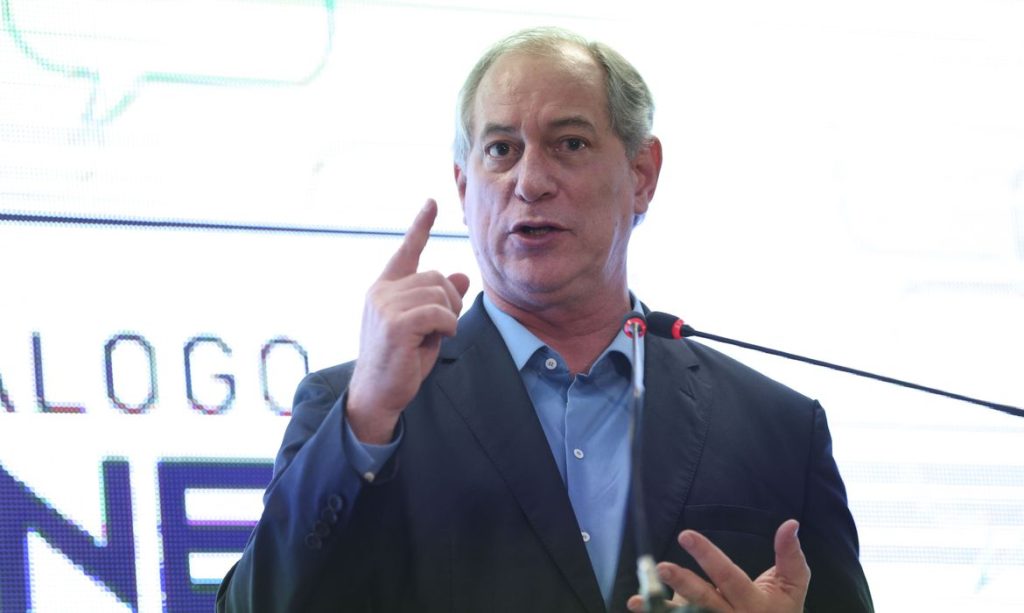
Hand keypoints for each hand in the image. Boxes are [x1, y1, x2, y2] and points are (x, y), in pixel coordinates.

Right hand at [346, 200, 470, 443]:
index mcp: (386, 288)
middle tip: (442, 328)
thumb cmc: (401, 362)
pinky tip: (436, 340)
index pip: (406, 250)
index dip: (421, 226)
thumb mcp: (427, 328)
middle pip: (437, 277)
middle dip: (450, 302)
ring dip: (449, 317)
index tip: (432, 203)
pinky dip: (447, 326)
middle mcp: (382, 291)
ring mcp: (385, 305)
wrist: (377, 394)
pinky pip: (438, 312)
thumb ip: (441, 301)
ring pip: (440, 293)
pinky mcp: (394, 323)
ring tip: (434, 337)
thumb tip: (462, 276)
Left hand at [627, 520, 808, 612]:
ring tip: (637, 601)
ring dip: (662, 609)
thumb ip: (789, 555)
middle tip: (662, 567)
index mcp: (755, 603)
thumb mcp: (793, 584)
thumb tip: (790, 524)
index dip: (707, 556)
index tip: (686, 535)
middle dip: (682, 584)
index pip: (728, 576)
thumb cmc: (783, 608)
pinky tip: (639, 606)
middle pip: (704, 600)